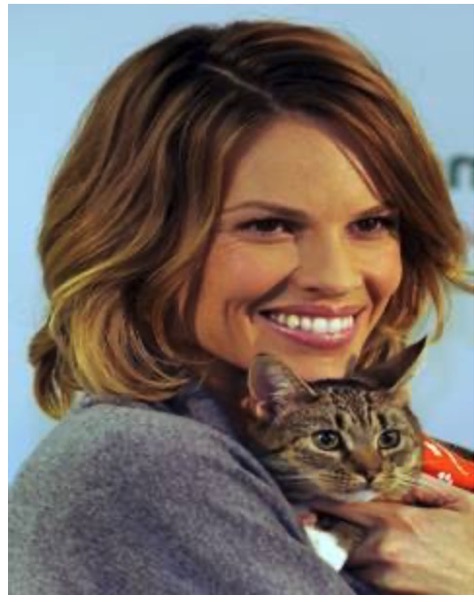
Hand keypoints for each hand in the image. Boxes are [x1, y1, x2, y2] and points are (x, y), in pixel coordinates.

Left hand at [312, 476, 473, 593]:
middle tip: (323, 523)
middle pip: (337, 537)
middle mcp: (383, 552)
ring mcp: (385, 581)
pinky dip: (362, 574)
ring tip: (350, 544)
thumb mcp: (456, 504)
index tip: (311, 500)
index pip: (342, 506)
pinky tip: (373, 566)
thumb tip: (393, 475)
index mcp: (396, 522)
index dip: (324, 501)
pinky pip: (363, 584)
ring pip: (348, 564)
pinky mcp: (391, 600)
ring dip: (347, 554)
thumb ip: (420, 485)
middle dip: (332, 530)